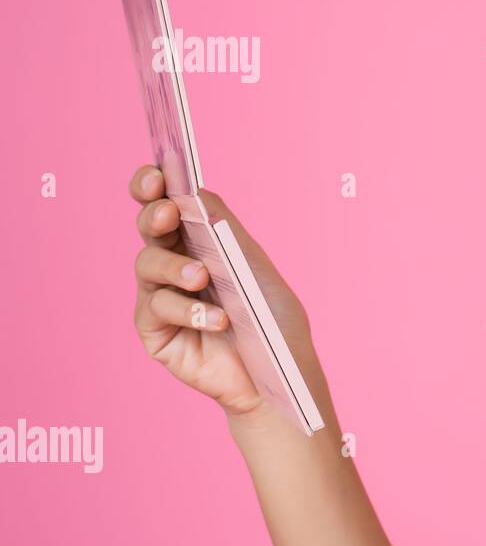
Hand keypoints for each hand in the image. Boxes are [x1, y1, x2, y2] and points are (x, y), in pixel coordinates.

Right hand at [128, 164, 322, 420]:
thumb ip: (225, 232)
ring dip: (176, 267)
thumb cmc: (271, 319)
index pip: (169, 202)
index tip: (158, 173)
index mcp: (199, 240)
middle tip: (168, 214)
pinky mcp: (154, 330)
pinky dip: (189, 310)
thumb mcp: (255, 267)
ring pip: (147, 264)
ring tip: (203, 278)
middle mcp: (174, 263)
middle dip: (153, 214)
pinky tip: (217, 320)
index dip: (155, 184)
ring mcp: (160, 296)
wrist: (278, 372)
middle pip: (148, 226)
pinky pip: (157, 307)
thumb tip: (194, 194)